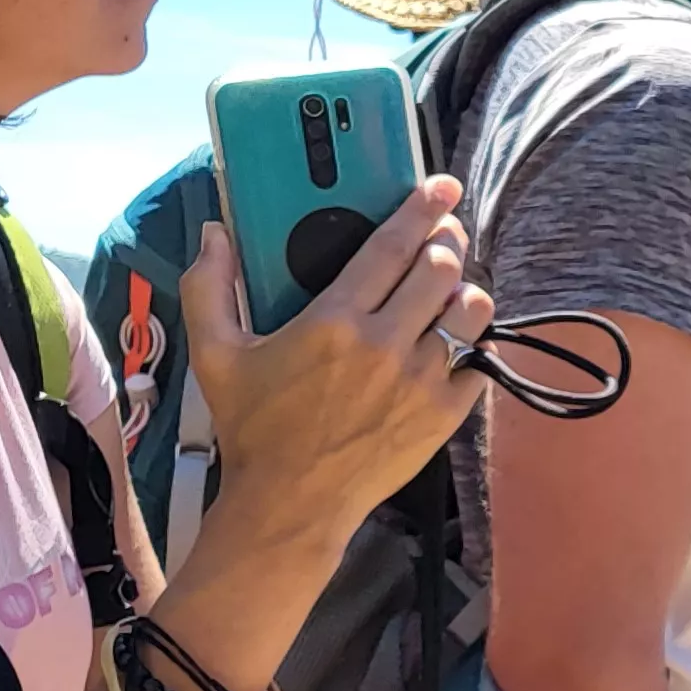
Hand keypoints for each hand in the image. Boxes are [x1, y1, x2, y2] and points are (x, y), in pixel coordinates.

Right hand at [187, 176, 494, 545]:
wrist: (290, 504)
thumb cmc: (254, 429)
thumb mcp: (215, 355)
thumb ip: (209, 288)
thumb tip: (214, 235)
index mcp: (333, 321)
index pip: (392, 246)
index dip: (422, 208)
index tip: (441, 185)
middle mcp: (384, 345)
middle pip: (441, 268)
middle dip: (447, 241)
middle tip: (443, 234)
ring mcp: (421, 381)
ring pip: (471, 311)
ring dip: (465, 290)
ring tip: (451, 287)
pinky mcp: (443, 414)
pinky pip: (481, 361)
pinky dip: (476, 342)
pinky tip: (459, 336)